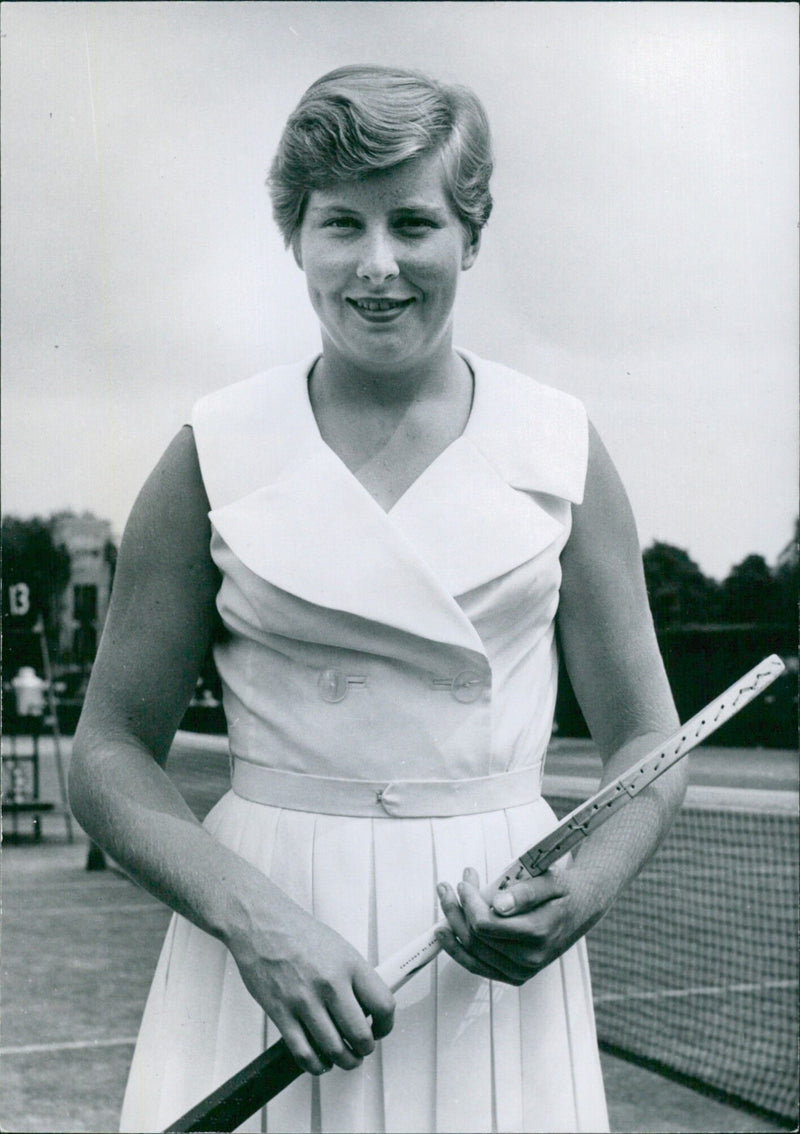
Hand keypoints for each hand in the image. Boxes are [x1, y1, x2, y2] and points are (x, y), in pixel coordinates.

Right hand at [227, 896, 394, 1075]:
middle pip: (360, 1035)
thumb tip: (367, 1005)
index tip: (380, 1029)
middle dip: (364, 1048)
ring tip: (344, 1057)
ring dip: (343, 1060)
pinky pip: (303, 1052)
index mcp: (349, 965)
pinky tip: (319, 1060)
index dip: (386, 1025)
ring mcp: (305, 1000)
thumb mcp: (339, 948)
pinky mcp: (281, 1012)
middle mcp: (330, 984)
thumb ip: (355, 978)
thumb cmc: (297, 933)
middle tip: (362, 1048)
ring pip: (334, 1049)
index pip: (383, 1005)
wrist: (261, 924)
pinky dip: (315, 1064)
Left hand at [435, 864, 593, 985]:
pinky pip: (479, 966)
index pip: (486, 925)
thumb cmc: (563, 890)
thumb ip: (524, 893)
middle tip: (446, 887)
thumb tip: (498, 905)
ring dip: (452, 926)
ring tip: (445, 901)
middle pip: (475, 938)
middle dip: (456, 910)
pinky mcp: (515, 976)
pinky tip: (445, 932)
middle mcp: (530, 959)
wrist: (581, 908)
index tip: (464, 882)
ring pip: (473, 953)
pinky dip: (458, 950)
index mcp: (539, 933)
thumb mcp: (549, 881)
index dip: (469, 903)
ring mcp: (522, 972)